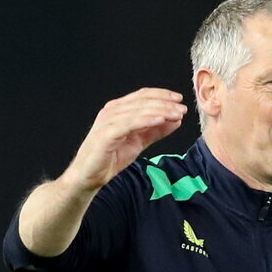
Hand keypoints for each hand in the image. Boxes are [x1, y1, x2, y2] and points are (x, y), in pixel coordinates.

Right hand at [62, 88, 186, 193]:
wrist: (90, 176)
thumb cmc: (111, 157)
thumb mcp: (139, 142)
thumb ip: (156, 131)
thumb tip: (176, 120)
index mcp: (118, 110)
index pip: (142, 96)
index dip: (162, 95)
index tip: (179, 99)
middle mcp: (112, 111)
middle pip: (142, 101)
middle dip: (165, 103)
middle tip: (182, 108)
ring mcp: (108, 121)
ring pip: (138, 111)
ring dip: (160, 111)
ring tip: (176, 114)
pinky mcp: (106, 134)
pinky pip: (129, 124)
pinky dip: (146, 120)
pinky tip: (160, 120)